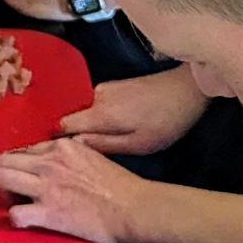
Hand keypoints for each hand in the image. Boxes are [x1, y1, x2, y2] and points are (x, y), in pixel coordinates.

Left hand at [0, 136, 156, 242]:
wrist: (132, 208)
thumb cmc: (120, 185)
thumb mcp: (93, 156)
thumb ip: (71, 155)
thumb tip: (58, 160)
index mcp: (62, 147)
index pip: (26, 149)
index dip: (17, 161)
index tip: (14, 169)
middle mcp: (49, 163)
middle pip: (6, 160)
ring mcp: (46, 187)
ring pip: (2, 178)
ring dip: (0, 189)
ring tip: (8, 198)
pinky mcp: (48, 212)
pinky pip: (15, 213)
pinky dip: (15, 218)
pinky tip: (23, 219)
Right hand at [58, 68, 206, 157]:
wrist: (188, 88)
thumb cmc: (166, 121)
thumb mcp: (138, 144)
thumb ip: (104, 145)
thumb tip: (73, 145)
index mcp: (99, 113)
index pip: (61, 125)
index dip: (55, 140)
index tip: (55, 156)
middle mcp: (96, 97)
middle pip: (72, 118)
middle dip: (73, 136)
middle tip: (80, 156)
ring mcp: (105, 88)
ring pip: (85, 112)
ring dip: (89, 127)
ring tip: (99, 144)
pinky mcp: (115, 86)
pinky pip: (96, 106)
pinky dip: (99, 118)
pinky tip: (113, 129)